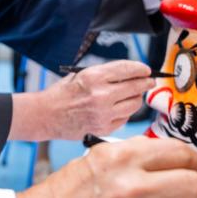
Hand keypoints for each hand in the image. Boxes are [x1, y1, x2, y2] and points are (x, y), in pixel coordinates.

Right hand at [9, 61, 153, 141]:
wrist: (47, 115)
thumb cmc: (62, 93)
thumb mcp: (81, 74)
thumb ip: (105, 74)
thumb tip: (130, 73)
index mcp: (94, 77)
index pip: (127, 70)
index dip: (141, 69)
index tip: (147, 70)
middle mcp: (101, 95)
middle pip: (135, 87)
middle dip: (146, 83)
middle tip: (150, 81)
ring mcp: (103, 114)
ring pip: (134, 104)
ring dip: (136, 98)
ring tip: (133, 94)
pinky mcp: (104, 128)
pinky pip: (125, 118)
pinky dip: (125, 112)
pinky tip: (118, 107)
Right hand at [18, 137, 196, 197]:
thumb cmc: (71, 189)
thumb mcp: (102, 158)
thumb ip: (137, 155)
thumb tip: (171, 158)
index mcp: (123, 156)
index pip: (179, 152)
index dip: (191, 161)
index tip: (192, 167)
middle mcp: (131, 181)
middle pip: (192, 180)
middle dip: (196, 183)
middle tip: (193, 185)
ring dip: (188, 197)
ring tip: (178, 195)